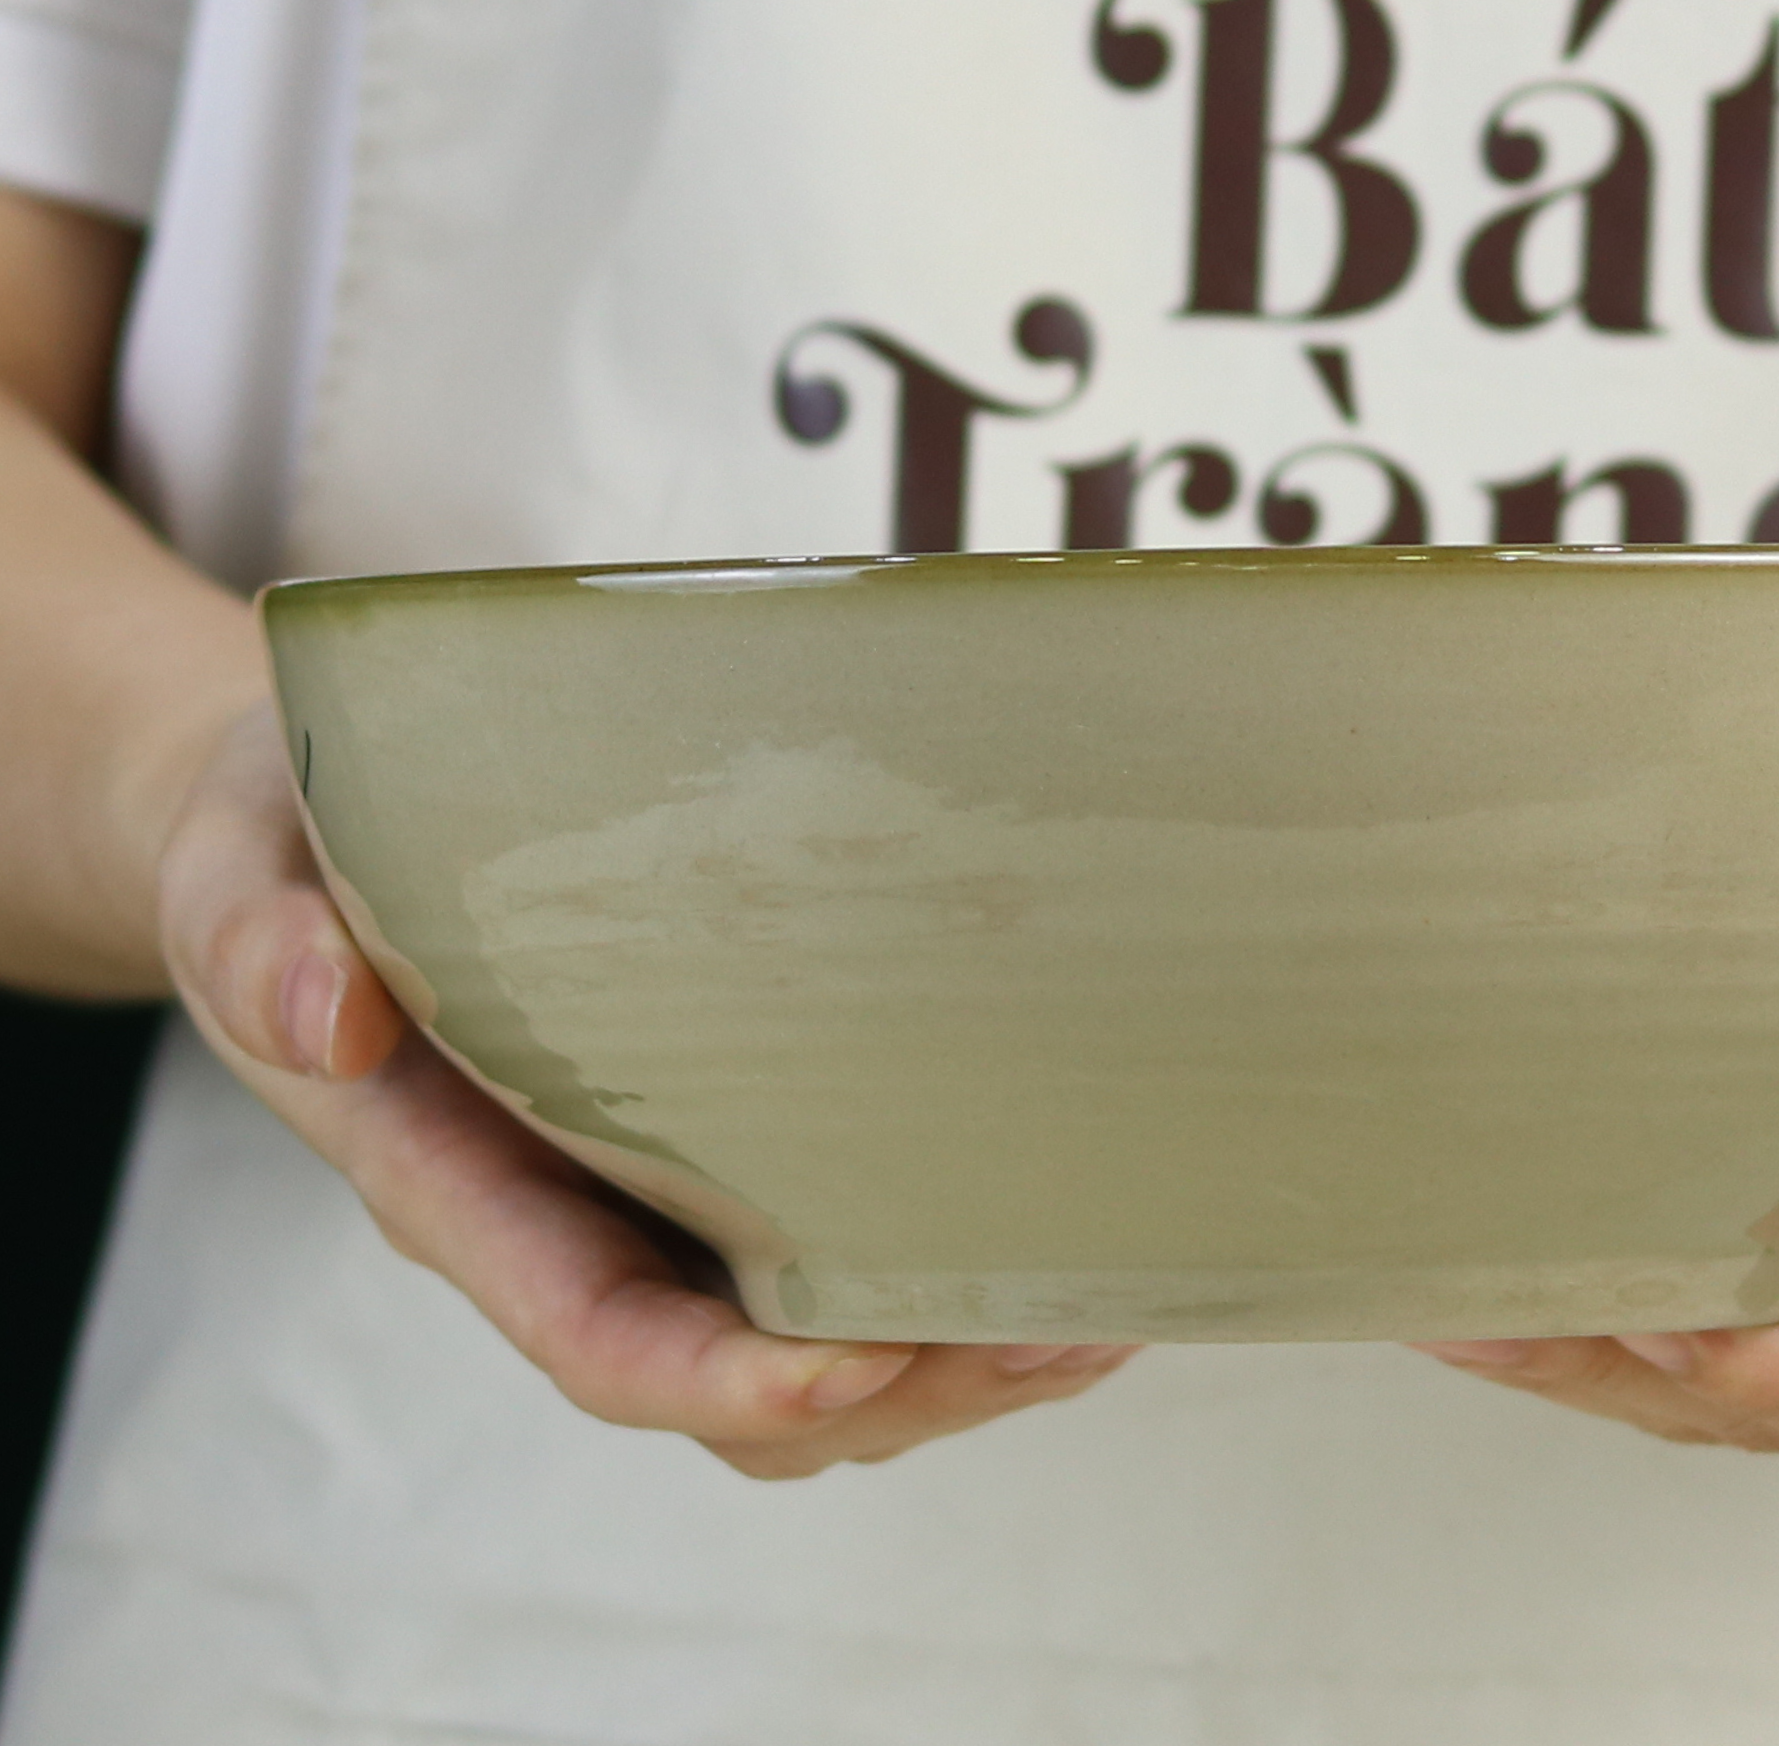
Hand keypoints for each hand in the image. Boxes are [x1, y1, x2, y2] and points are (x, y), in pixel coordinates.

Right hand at [158, 701, 1135, 1477]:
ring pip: (796, 1345)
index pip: (588, 1326)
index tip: (852, 1365)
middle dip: (897, 1391)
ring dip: (950, 1355)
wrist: (298, 829)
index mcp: (445, 1176)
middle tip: (1056, 1338)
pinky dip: (938, 1270)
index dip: (721, 1378)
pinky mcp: (701, 1133)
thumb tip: (326, 1014)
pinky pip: (816, 1251)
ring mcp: (634, 1189)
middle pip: (730, 1376)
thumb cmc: (277, 848)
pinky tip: (1050, 1231)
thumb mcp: (238, 869)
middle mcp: (554, 1215)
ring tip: (1098, 1314)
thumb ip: (257, 938)